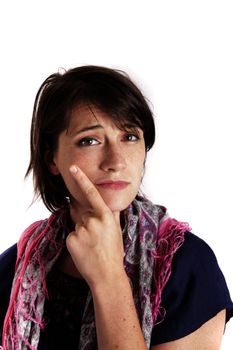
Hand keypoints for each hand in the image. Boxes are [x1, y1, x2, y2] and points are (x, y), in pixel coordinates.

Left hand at [66, 165, 124, 288]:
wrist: (107, 276)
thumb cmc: (114, 253)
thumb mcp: (116, 230)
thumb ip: (113, 214)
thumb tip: (112, 203)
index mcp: (106, 216)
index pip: (91, 194)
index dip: (81, 179)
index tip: (73, 168)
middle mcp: (93, 220)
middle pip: (81, 212)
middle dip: (85, 219)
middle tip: (95, 237)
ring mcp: (81, 230)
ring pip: (76, 225)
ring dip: (81, 232)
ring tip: (91, 246)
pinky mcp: (71, 240)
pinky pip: (71, 235)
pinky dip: (75, 241)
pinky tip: (84, 250)